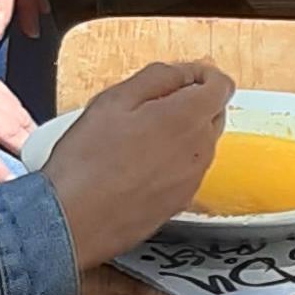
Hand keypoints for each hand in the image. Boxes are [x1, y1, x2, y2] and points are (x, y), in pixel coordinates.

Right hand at [41, 58, 231, 266]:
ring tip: (135, 139)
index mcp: (188, 118)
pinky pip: (186, 171)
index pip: (221, 85)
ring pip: (199, 144)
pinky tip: (136, 166)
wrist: (73, 221)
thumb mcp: (114, 100)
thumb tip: (182, 73)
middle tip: (147, 107)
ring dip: (179, 134)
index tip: (179, 78)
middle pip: (212, 114)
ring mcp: (193, 179)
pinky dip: (170, 162)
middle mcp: (200, 150)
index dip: (200, 75)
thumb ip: (157, 77)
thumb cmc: (87, 163)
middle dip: (189, 103)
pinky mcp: (181, 202)